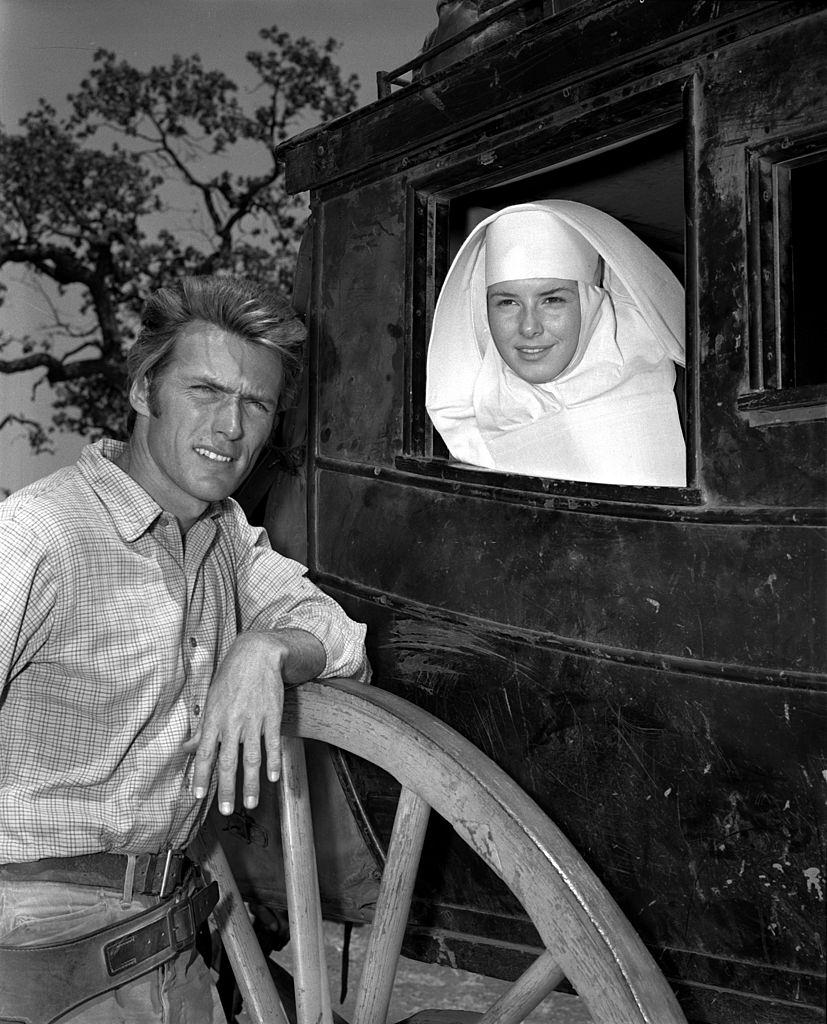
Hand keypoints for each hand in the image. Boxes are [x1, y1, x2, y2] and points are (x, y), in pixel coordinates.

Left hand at [183, 628, 323, 814]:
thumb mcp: (212, 701)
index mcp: (214, 719)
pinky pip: (272, 743)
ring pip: (251, 757)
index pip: (205, 754)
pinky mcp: (272, 715)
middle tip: (225, 810)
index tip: (199, 796)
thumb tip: (186, 749)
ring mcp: (253, 720)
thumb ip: (202, 729)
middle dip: (226, 788)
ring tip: (251, 803)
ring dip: (251, 783)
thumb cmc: (231, 677)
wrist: (257, 654)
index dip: (202, 776)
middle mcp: (232, 722)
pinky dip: (273, 761)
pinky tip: (273, 777)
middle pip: (227, 761)